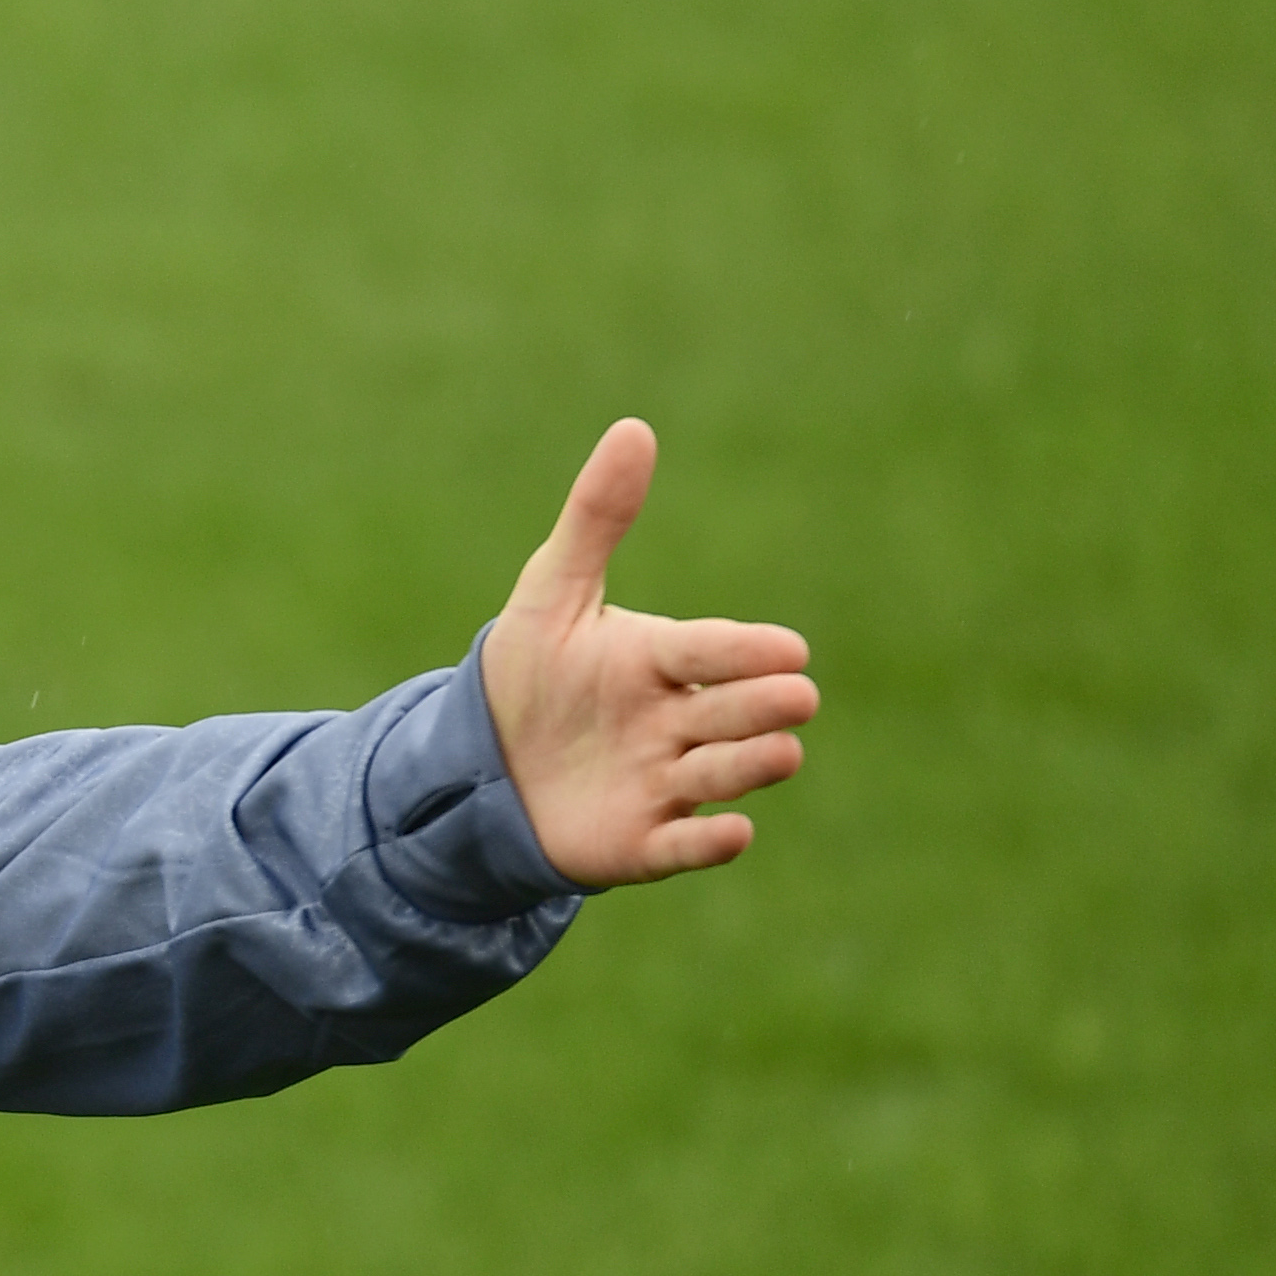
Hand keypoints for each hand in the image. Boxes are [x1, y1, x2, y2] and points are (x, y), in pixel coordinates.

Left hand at [481, 420, 820, 886]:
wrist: (481, 764)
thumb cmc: (531, 674)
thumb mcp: (552, 596)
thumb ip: (596, 519)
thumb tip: (634, 428)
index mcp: (659, 661)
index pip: (708, 650)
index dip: (742, 650)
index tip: (786, 648)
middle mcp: (675, 723)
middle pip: (729, 712)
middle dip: (760, 705)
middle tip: (794, 696)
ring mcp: (663, 784)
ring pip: (718, 774)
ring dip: (750, 765)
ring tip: (780, 751)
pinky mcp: (641, 842)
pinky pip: (682, 847)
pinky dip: (708, 843)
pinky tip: (734, 834)